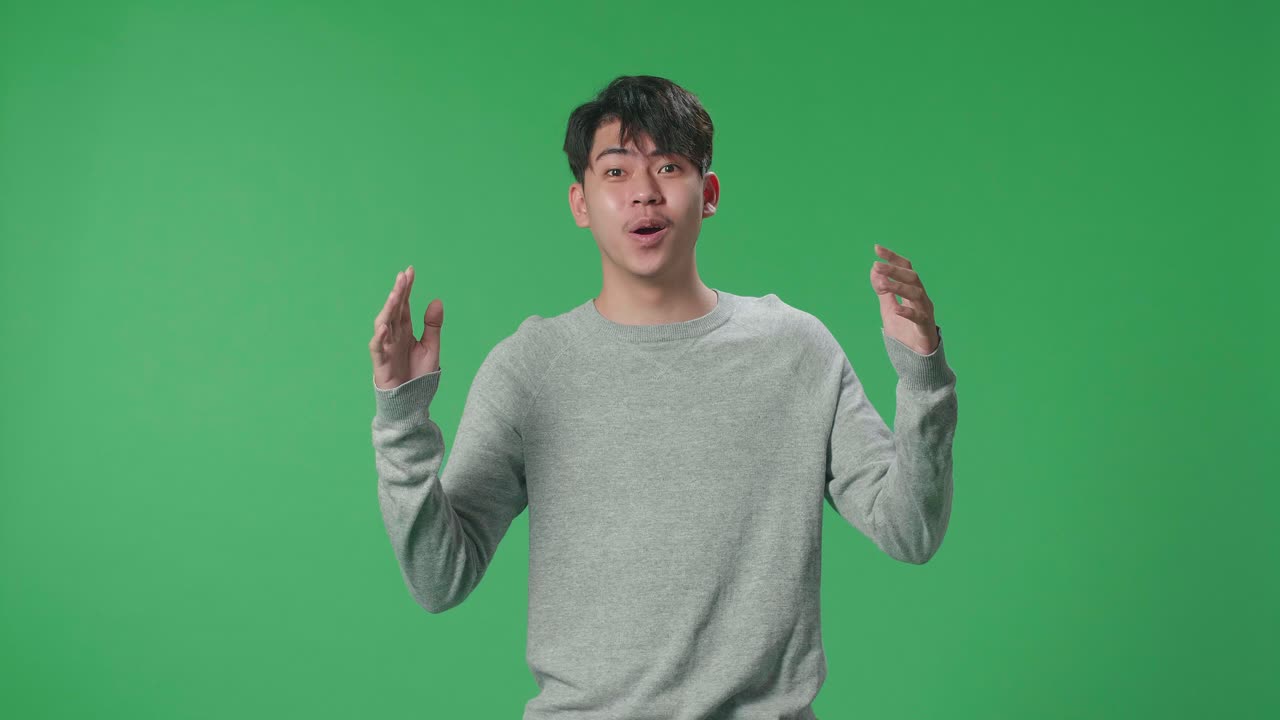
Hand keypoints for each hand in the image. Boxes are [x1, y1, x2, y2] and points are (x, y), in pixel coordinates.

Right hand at [370, 265, 443, 389]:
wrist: (413, 402)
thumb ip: (433, 326)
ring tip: (395, 294)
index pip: (405, 305)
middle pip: (394, 310)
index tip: (410, 271)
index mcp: (405, 331)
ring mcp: (386, 348)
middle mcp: (394, 336)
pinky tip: (384, 325)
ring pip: (384, 324)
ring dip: (388, 309)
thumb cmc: (419, 376)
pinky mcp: (381, 363)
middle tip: (403, 275)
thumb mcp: (431, 348)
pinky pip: (378, 347)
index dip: (406, 288)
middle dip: (398, 293)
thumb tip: (437, 300)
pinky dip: (379, 336)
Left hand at [870, 244, 938, 354]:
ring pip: (916, 294)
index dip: (893, 258)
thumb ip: (883, 291)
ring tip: (882, 284)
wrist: (917, 358)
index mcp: (913, 292)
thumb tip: (874, 270)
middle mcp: (921, 299)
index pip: (905, 269)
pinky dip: (908, 313)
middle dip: (894, 270)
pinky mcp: (926, 329)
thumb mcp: (888, 309)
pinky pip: (919, 318)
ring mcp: (926, 313)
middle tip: (877, 265)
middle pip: (912, 278)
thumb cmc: (905, 332)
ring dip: (898, 287)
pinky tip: (897, 310)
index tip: (877, 249)